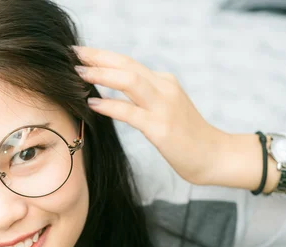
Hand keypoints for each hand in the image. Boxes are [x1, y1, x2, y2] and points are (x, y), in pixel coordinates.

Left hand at [74, 46, 227, 185]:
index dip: (102, 55)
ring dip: (101, 75)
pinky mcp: (161, 128)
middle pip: (126, 64)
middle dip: (97, 56)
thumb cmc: (185, 136)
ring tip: (78, 73)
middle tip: (72, 53)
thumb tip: (112, 90)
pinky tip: (92, 103)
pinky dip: (110, 106)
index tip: (79, 52)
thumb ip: (143, 96)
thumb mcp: (165, 108)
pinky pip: (130, 113)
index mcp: (163, 82)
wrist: (213, 156)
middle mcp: (164, 88)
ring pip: (129, 81)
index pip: (128, 62)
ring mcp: (164, 107)